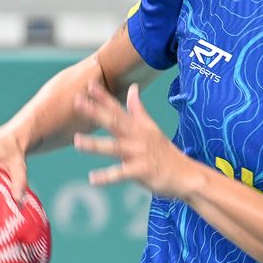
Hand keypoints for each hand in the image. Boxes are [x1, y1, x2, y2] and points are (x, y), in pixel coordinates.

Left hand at [73, 82, 196, 198]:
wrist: (185, 175)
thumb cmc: (164, 152)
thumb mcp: (151, 128)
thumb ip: (138, 109)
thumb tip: (132, 88)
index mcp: (138, 127)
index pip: (118, 108)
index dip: (103, 96)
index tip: (89, 84)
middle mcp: (138, 137)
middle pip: (114, 122)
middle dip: (95, 111)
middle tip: (77, 101)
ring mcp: (140, 154)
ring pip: (114, 147)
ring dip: (95, 144)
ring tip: (77, 141)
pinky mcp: (142, 172)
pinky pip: (122, 174)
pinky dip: (107, 177)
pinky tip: (93, 179)